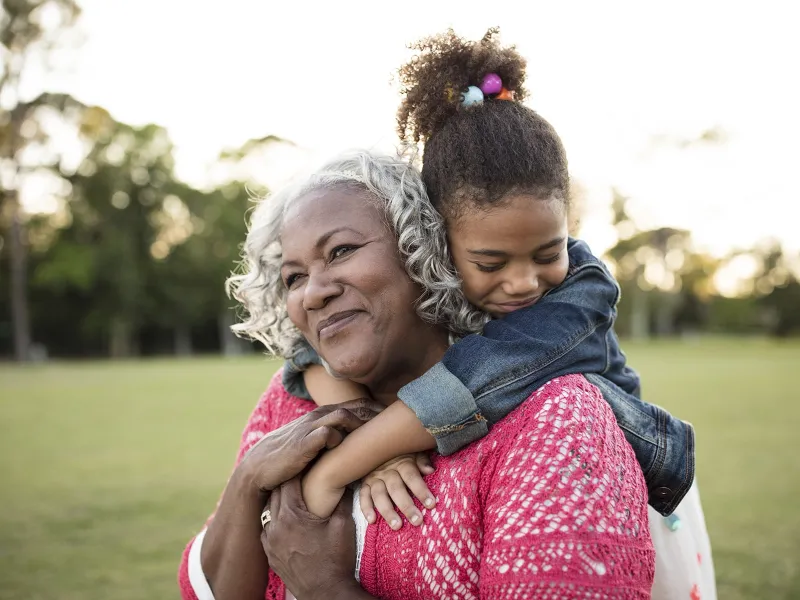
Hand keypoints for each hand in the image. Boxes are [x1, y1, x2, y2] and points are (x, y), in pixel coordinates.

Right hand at [238, 398, 381, 496]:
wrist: (261, 466)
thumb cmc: (291, 455)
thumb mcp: (314, 442)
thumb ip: (333, 437)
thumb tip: (355, 443)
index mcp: (323, 415)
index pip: (356, 405)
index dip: (376, 410)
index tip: (395, 419)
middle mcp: (318, 417)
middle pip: (354, 408)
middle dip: (376, 415)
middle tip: (396, 425)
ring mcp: (311, 428)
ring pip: (343, 417)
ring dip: (361, 425)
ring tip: (377, 437)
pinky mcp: (304, 443)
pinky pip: (327, 435)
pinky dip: (339, 439)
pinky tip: (347, 449)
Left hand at [261, 478, 363, 599]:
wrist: (327, 593)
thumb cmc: (336, 559)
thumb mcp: (343, 524)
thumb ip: (341, 499)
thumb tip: (344, 480)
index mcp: (292, 516)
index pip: (287, 482)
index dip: (297, 470)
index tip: (304, 462)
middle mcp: (276, 527)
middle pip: (275, 494)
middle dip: (286, 482)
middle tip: (297, 473)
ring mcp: (270, 543)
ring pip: (268, 512)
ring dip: (278, 501)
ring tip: (291, 494)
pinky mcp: (271, 555)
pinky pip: (266, 530)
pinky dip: (274, 521)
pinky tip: (285, 519)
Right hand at [359, 452, 435, 529]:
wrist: (378, 448)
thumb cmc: (403, 455)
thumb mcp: (414, 453)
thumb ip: (422, 461)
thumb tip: (430, 470)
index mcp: (402, 463)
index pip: (411, 477)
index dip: (421, 490)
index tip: (431, 504)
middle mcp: (386, 471)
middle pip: (396, 489)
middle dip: (406, 506)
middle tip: (417, 520)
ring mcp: (374, 478)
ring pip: (379, 495)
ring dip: (387, 511)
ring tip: (397, 526)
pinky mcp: (364, 484)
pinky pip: (363, 496)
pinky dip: (366, 508)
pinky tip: (372, 520)